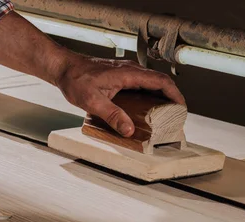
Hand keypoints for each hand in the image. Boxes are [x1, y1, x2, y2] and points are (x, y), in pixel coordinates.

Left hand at [55, 54, 185, 136]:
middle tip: (175, 115)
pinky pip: (140, 85)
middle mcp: (130, 70)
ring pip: (150, 83)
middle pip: (159, 82)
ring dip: (159, 97)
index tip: (181, 107)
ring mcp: (125, 72)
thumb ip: (112, 116)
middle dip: (170, 98)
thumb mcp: (93, 102)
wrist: (63, 68)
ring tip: (162, 115)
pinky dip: (147, 95)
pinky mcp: (119, 76)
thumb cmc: (75, 80)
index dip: (175, 94)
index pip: (161, 81)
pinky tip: (143, 109)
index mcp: (128, 74)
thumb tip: (129, 130)